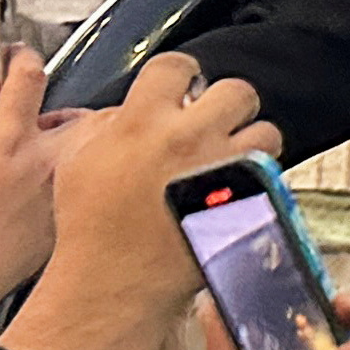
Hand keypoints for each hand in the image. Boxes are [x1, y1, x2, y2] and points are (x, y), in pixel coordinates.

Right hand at [0, 50, 95, 349]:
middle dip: (69, 109)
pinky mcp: (79, 216)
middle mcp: (48, 161)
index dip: (22, 59)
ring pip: (100, 147)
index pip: (28, 77)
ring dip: (84, 142)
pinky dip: (89, 179)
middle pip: (85, 111)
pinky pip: (102, 184)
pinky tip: (62, 192)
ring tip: (48, 159)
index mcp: (8, 140)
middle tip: (43, 121)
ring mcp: (69, 189)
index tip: (19, 57)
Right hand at [0, 53, 280, 349]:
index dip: (181, 75)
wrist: (111, 283)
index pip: (177, 66)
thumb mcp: (78, 160)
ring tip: (227, 159)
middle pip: (236, 90)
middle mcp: (188, 139)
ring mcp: (223, 171)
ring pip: (265, 131)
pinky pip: (271, 173)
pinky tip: (234, 188)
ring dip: (250, 141)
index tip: (182, 87)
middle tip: (213, 123)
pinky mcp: (245, 200)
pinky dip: (259, 177)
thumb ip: (109, 123)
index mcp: (142, 122)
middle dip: (226, 105)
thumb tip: (133, 107)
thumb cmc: (90, 230)